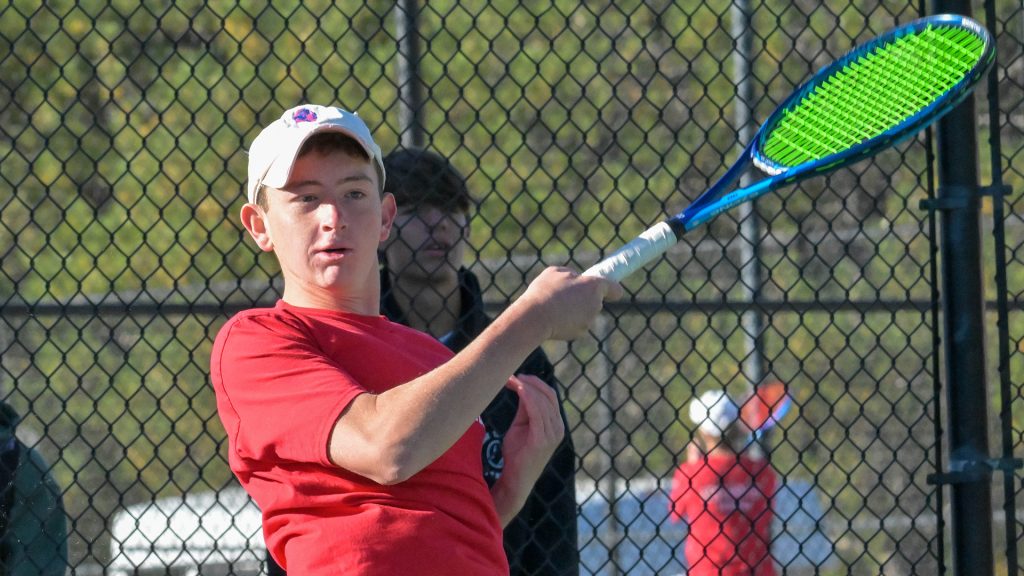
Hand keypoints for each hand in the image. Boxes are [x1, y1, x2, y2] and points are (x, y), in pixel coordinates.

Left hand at [489, 374, 565, 524]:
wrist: (515, 481)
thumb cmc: (517, 454)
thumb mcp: (522, 426)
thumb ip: (525, 409)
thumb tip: (522, 387)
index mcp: (556, 424)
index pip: (550, 395)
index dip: (535, 382)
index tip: (516, 375)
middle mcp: (558, 428)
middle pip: (548, 395)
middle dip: (529, 381)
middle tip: (510, 375)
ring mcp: (552, 434)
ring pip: (542, 401)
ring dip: (525, 387)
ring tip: (508, 380)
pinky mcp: (542, 439)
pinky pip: (536, 411)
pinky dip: (527, 396)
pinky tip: (517, 388)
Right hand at [514, 266, 622, 340]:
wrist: (535, 317)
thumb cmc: (545, 291)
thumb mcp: (555, 272)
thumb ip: (570, 274)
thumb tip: (575, 278)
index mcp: (593, 286)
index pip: (614, 289)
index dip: (612, 290)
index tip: (610, 291)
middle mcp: (596, 304)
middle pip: (596, 301)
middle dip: (584, 299)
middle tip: (566, 295)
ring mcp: (589, 320)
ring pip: (585, 313)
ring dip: (574, 310)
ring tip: (555, 306)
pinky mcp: (580, 333)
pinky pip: (576, 324)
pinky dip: (568, 322)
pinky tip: (554, 318)